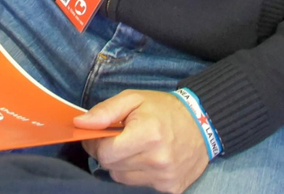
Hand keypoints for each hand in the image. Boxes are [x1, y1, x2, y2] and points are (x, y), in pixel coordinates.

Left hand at [75, 90, 209, 191]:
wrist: (203, 123)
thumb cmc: (164, 109)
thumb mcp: (134, 99)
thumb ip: (105, 111)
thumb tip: (80, 124)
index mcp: (148, 134)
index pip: (105, 153)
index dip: (95, 144)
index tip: (98, 135)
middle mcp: (157, 160)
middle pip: (111, 167)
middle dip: (108, 152)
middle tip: (117, 139)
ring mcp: (165, 177)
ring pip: (122, 178)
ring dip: (122, 164)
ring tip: (135, 148)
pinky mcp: (171, 188)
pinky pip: (140, 185)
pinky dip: (138, 173)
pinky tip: (148, 159)